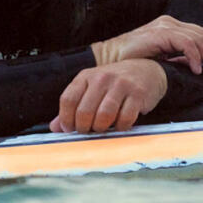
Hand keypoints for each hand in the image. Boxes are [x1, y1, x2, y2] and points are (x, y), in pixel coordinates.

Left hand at [50, 59, 167, 133]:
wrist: (146, 71)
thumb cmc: (115, 83)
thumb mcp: (91, 88)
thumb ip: (73, 106)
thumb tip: (56, 127)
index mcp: (87, 76)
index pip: (68, 99)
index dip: (66, 119)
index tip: (69, 129)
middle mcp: (102, 78)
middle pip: (84, 111)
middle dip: (84, 127)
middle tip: (88, 131)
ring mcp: (121, 85)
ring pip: (104, 116)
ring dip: (101, 128)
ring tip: (103, 128)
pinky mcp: (137, 94)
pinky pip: (125, 118)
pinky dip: (121, 127)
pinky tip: (120, 124)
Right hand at [92, 15, 202, 79]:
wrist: (107, 59)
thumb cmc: (130, 63)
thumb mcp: (159, 59)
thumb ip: (175, 60)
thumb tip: (196, 70)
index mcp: (171, 27)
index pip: (201, 35)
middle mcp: (170, 23)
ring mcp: (165, 26)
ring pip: (199, 38)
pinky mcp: (159, 33)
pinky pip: (186, 43)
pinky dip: (195, 56)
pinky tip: (196, 69)